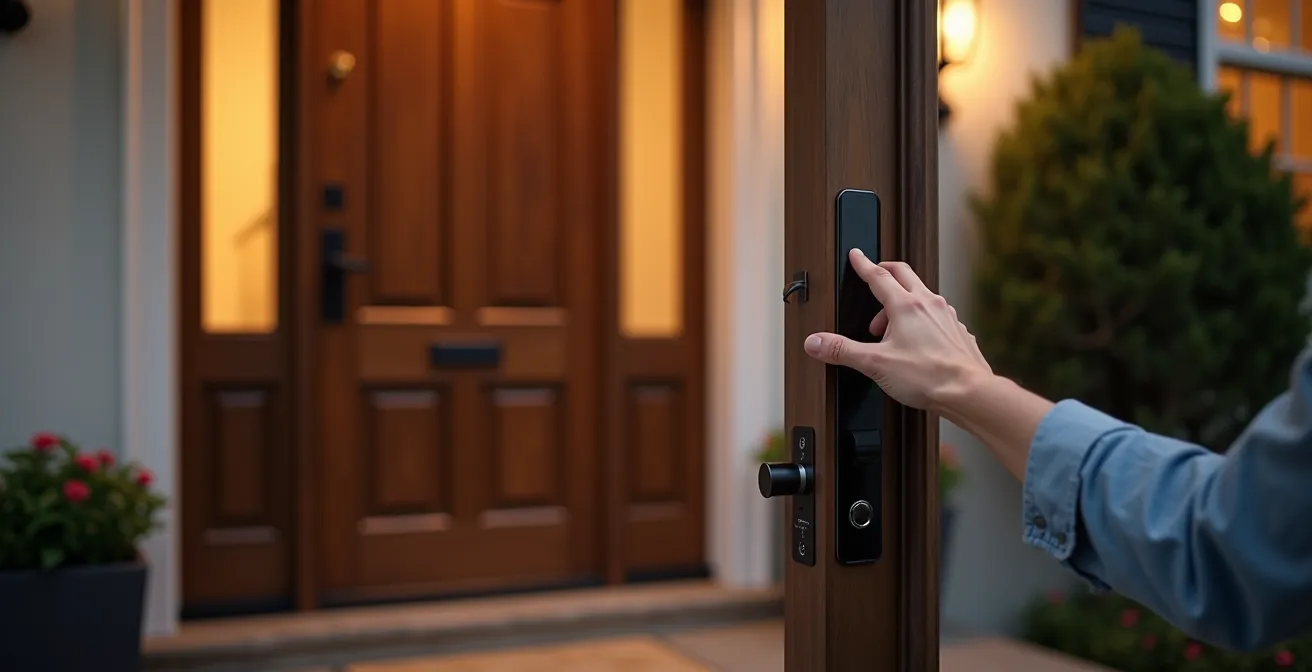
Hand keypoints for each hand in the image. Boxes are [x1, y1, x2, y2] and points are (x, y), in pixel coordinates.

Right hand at [802, 249, 991, 411]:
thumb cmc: (928, 376)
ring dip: (903, 302)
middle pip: (904, 275)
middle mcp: (929, 304)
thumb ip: (843, 350)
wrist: (969, 392)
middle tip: (874, 278)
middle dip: (886, 273)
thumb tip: (816, 342)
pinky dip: (923, 319)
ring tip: (890, 328)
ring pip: (922, 295)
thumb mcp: (875, 364)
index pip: (879, 276)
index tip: (857, 255)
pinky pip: (938, 315)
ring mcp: (947, 317)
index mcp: (906, 306)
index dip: (863, 264)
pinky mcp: (958, 332)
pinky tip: (919, 340)